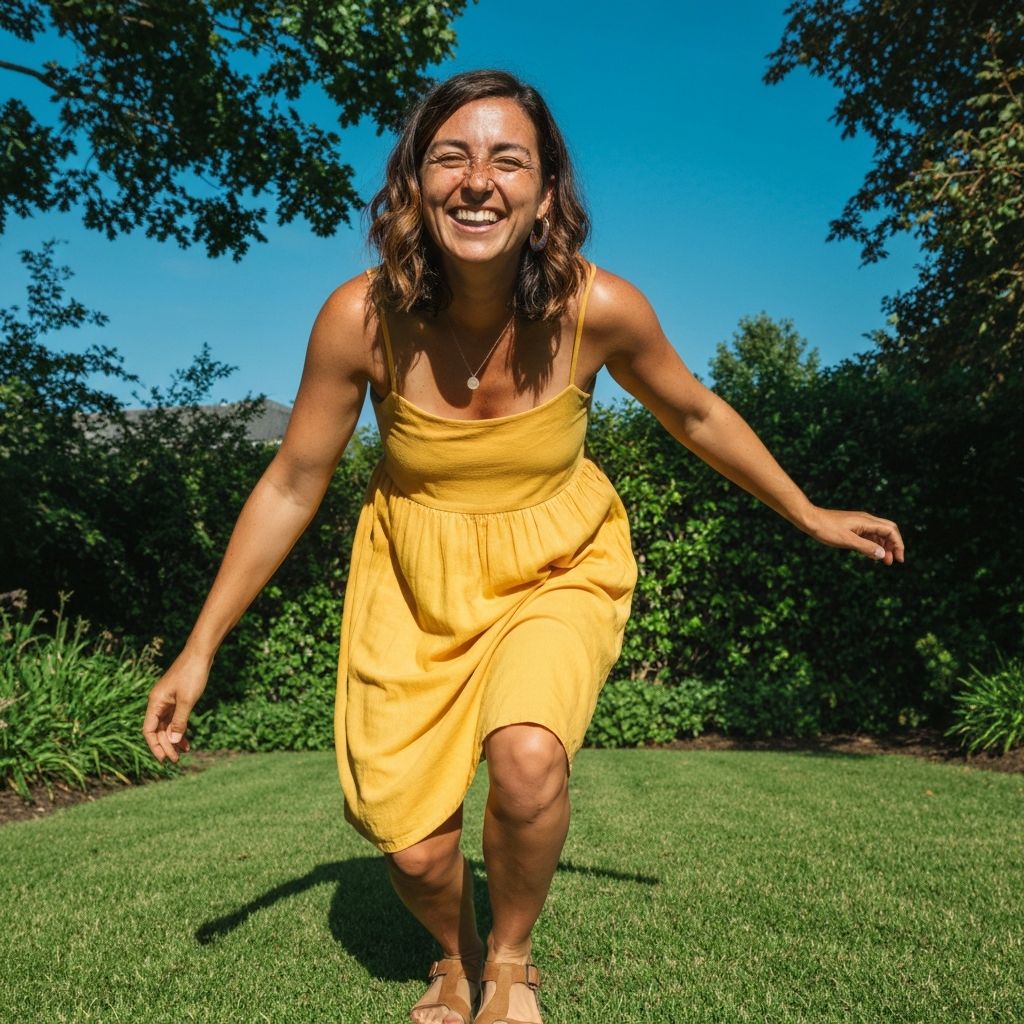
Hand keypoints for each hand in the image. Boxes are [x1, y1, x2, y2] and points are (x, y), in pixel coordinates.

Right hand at [142, 649, 209, 763]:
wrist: (200, 654)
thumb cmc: (192, 674)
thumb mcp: (188, 700)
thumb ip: (180, 721)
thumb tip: (174, 741)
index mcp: (155, 702)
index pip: (148, 730)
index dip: (154, 746)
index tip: (164, 759)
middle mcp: (158, 702)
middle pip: (157, 730)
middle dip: (166, 746)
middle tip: (176, 761)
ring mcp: (168, 700)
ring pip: (167, 726)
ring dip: (174, 739)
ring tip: (184, 753)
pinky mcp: (177, 698)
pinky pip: (175, 718)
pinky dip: (180, 729)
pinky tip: (187, 740)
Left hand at [804, 507, 904, 565]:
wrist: (810, 519)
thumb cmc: (826, 529)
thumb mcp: (847, 541)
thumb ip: (866, 547)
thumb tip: (883, 555)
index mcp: (867, 521)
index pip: (891, 530)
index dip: (898, 544)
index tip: (899, 559)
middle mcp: (866, 520)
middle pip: (888, 530)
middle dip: (894, 545)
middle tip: (893, 561)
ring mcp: (859, 523)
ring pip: (878, 534)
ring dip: (884, 546)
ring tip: (884, 561)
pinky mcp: (853, 527)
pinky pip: (869, 535)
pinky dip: (874, 544)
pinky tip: (872, 554)